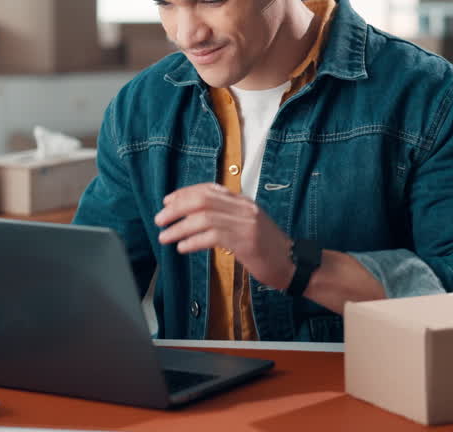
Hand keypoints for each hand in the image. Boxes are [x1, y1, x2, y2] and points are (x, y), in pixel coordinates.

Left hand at [154, 183, 295, 290]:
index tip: (167, 202)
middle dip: (176, 208)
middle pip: (203, 200)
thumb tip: (194, 218)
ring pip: (204, 218)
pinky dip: (193, 241)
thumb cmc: (267, 248)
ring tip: (165, 237)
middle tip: (160, 220)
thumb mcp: (247, 226)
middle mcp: (244, 207)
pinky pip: (213, 236)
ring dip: (180, 227)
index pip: (209, 189)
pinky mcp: (246, 241)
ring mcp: (246, 223)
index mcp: (243, 202)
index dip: (184, 193)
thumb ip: (226, 218)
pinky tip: (182, 248)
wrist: (292, 263)